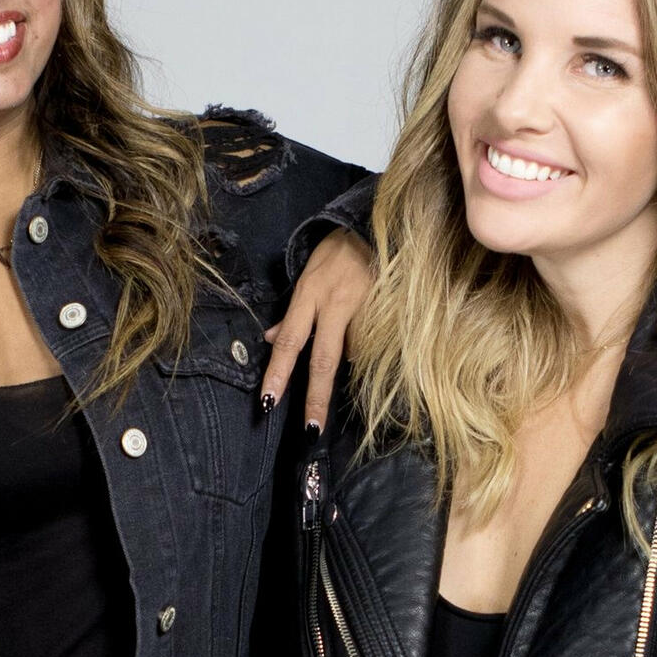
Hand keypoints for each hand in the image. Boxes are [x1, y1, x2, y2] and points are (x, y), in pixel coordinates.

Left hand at [260, 227, 372, 440]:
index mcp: (310, 294)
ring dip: (348, 357)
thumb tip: (269, 340)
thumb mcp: (307, 276)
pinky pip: (372, 342)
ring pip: (353, 352)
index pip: (289, 341)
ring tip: (351, 329)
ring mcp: (364, 309)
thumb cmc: (337, 252)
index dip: (278, 372)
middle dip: (315, 397)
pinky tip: (369, 327)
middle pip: (322, 359)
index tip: (268, 401)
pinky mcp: (387, 312)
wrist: (378, 226)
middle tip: (311, 429)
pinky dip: (365, 345)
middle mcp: (334, 303)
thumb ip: (292, 313)